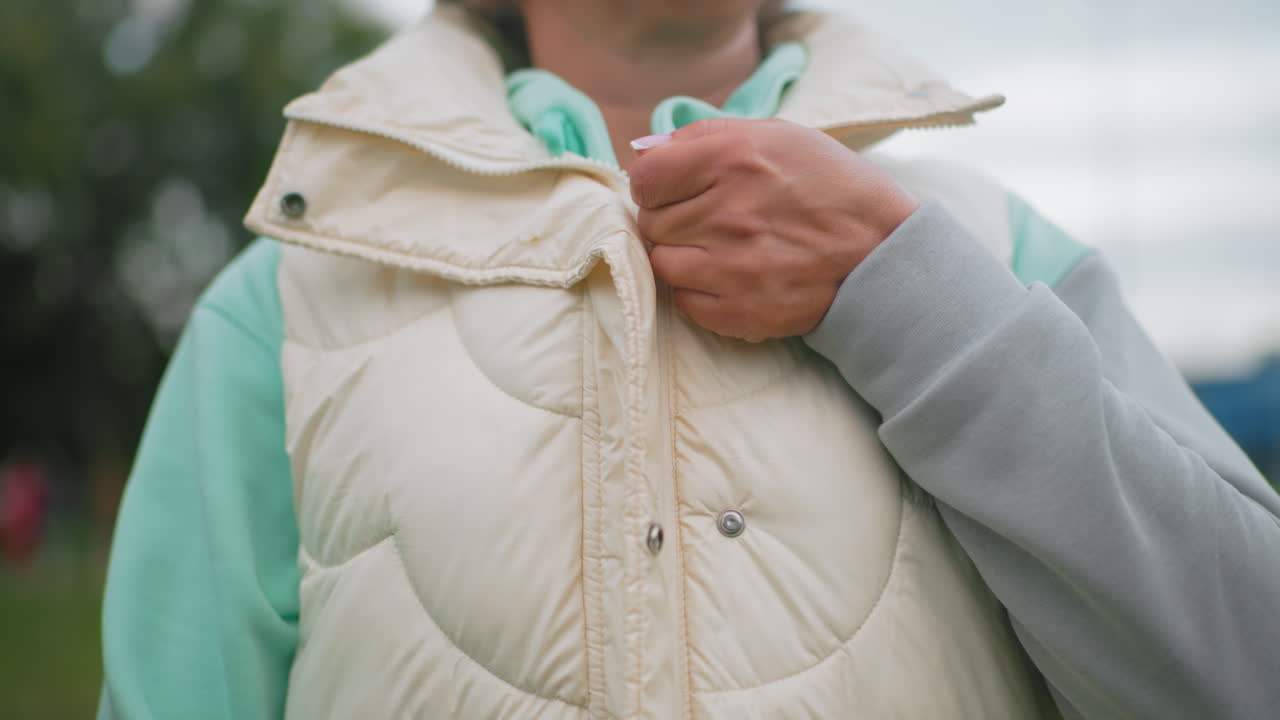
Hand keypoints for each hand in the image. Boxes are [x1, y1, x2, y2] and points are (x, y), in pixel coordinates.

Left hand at [629, 118, 918, 341]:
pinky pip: (684, 303)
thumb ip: (703, 136)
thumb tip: (644, 150)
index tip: (671, 190)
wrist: (885, 250)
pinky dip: (697, 292)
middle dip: (670, 220)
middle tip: (705, 220)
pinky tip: (727, 277)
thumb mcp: (776, 135)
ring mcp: (732, 267)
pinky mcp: (741, 311)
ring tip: (716, 249)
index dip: (654, 185)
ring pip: (662, 263)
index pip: (646, 179)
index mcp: (733, 160)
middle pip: (651, 223)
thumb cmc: (831, 185)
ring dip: (680, 256)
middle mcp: (727, 213)